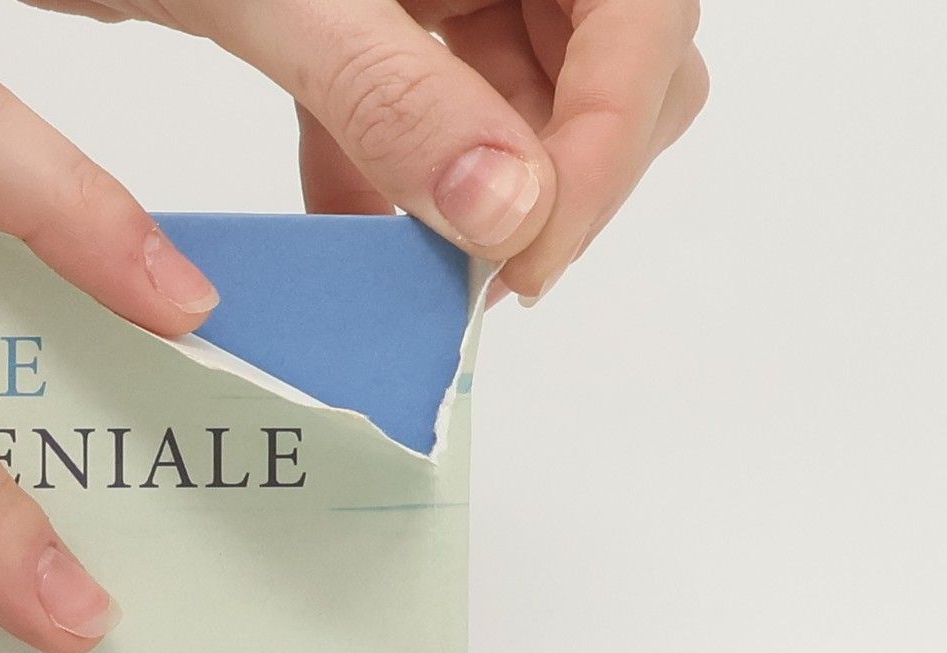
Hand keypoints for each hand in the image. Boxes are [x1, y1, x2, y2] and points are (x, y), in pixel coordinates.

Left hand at [22, 0, 707, 299]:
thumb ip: (394, 94)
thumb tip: (506, 210)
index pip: (645, 10)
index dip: (608, 138)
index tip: (531, 253)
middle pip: (608, 59)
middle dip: (560, 176)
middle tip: (484, 281)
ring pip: (521, 94)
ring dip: (480, 195)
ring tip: (420, 280)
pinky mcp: (372, 6)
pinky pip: (424, 102)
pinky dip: (395, 177)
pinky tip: (351, 241)